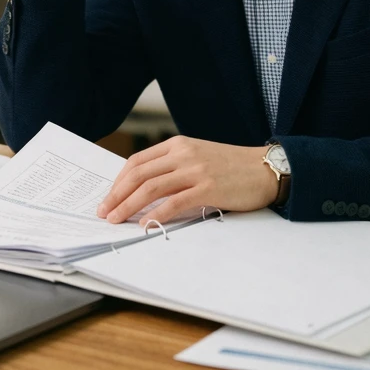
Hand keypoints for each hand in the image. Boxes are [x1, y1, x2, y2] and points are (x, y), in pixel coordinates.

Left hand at [97, 137, 278, 225]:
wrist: (265, 168)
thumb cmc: (232, 167)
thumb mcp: (198, 156)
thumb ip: (174, 167)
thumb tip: (144, 190)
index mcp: (178, 145)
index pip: (137, 161)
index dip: (118, 181)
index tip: (109, 197)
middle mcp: (183, 154)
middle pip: (139, 174)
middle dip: (116, 195)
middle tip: (104, 212)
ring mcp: (195, 170)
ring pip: (151, 188)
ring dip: (128, 206)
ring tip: (116, 220)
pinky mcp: (208, 188)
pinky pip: (174, 203)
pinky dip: (156, 215)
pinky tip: (145, 225)